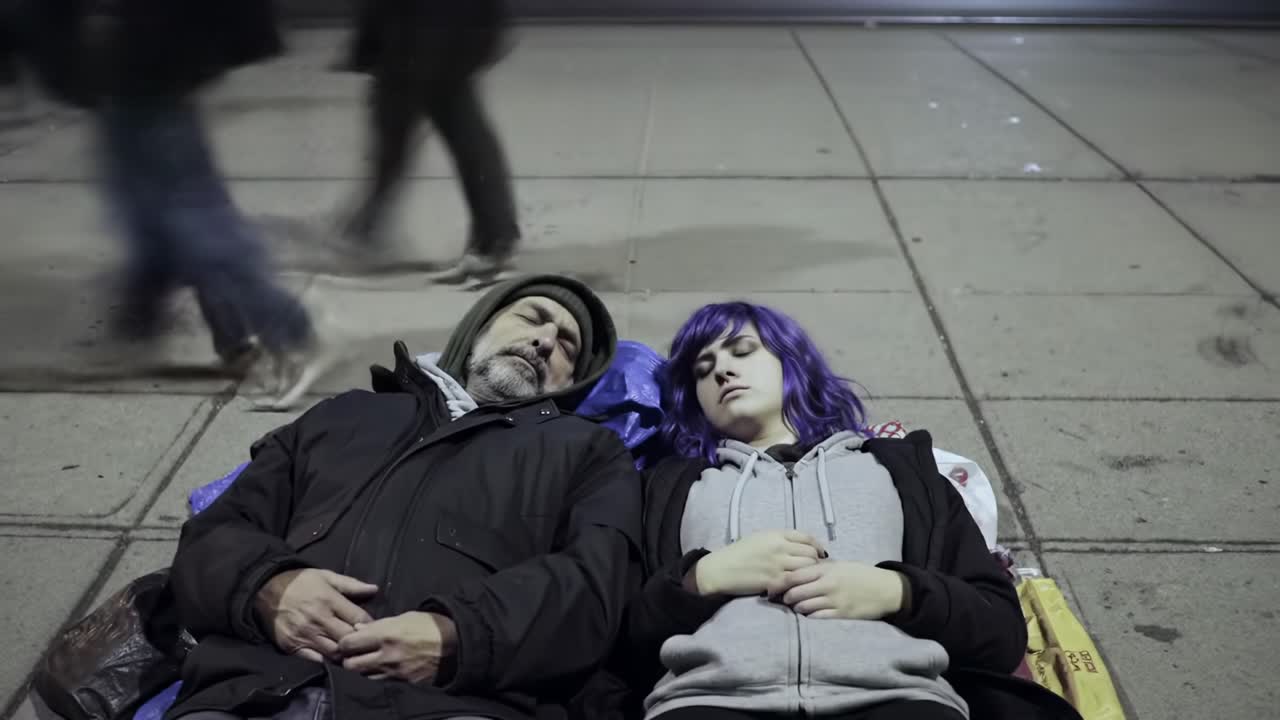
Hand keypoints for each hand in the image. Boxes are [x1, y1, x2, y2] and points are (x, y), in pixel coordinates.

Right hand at [255, 569, 377, 661]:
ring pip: (334, 653)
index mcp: (329, 600)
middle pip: (348, 639)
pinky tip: (333, 657)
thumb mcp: (326, 576)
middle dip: (360, 642)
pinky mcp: (293, 647)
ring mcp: (305, 635)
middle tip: (365, 643)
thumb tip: (374, 589)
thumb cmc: (300, 582)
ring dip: (345, 654)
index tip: (373, 627)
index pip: (358, 618)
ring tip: (351, 651)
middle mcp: (318, 620)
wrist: (264, 590)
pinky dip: (327, 660)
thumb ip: (351, 584)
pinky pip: (316, 660)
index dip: (369, 625)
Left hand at [338, 611, 457, 683]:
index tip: (347, 642)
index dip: (344, 643)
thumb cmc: (430, 625)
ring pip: (363, 676)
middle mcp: (387, 655)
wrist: (457, 644)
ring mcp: (395, 672)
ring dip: (363, 670)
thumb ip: (378, 625)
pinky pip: (382, 682)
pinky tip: (383, 669)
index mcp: (386, 634)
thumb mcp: (404, 617)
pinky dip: (378, 676)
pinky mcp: (404, 683)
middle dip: (349, 660)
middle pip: (351, 664)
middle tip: (354, 655)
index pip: (348, 643)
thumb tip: (358, 630)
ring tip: (368, 662)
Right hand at [690, 530, 826, 596]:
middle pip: (810, 553)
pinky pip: (795, 582)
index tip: (821, 554)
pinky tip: (797, 588)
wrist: (721, 569)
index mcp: (776, 534)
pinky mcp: (773, 580)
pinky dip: (799, 585)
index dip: (818, 546)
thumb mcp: (760, 538)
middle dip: (816, 562)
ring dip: (809, 575)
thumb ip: (780, 539)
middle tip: (815, 571)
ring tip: (807, 580)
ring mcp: (777, 564)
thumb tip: (802, 545)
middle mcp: (779, 547)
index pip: (807, 538)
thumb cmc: (740, 553)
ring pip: (806, 568)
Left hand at [779, 561, 906, 619]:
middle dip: (785, 598)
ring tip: (794, 607)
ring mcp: (834, 601)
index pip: (794, 576)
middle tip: (780, 600)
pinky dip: (809, 616)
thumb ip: (818, 568)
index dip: (779, 583)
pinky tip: (807, 614)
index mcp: (826, 570)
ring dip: (796, 608)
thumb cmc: (860, 574)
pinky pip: (818, 617)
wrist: (885, 589)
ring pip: (804, 607)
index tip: (770, 588)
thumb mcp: (839, 565)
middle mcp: (828, 585)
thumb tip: (796, 570)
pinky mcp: (841, 614)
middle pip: (795, 593)